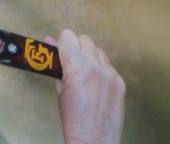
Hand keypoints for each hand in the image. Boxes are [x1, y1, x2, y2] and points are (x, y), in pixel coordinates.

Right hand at [49, 29, 124, 143]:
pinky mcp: (120, 81)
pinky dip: (101, 70)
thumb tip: (49, 43)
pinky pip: (109, 66)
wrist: (94, 141)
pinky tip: (97, 86)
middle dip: (76, 49)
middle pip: (84, 40)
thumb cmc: (72, 120)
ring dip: (90, 57)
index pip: (68, 36)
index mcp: (76, 67)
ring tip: (85, 76)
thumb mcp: (60, 91)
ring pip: (98, 51)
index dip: (62, 44)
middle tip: (72, 65)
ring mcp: (111, 73)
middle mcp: (95, 65)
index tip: (61, 54)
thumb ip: (56, 65)